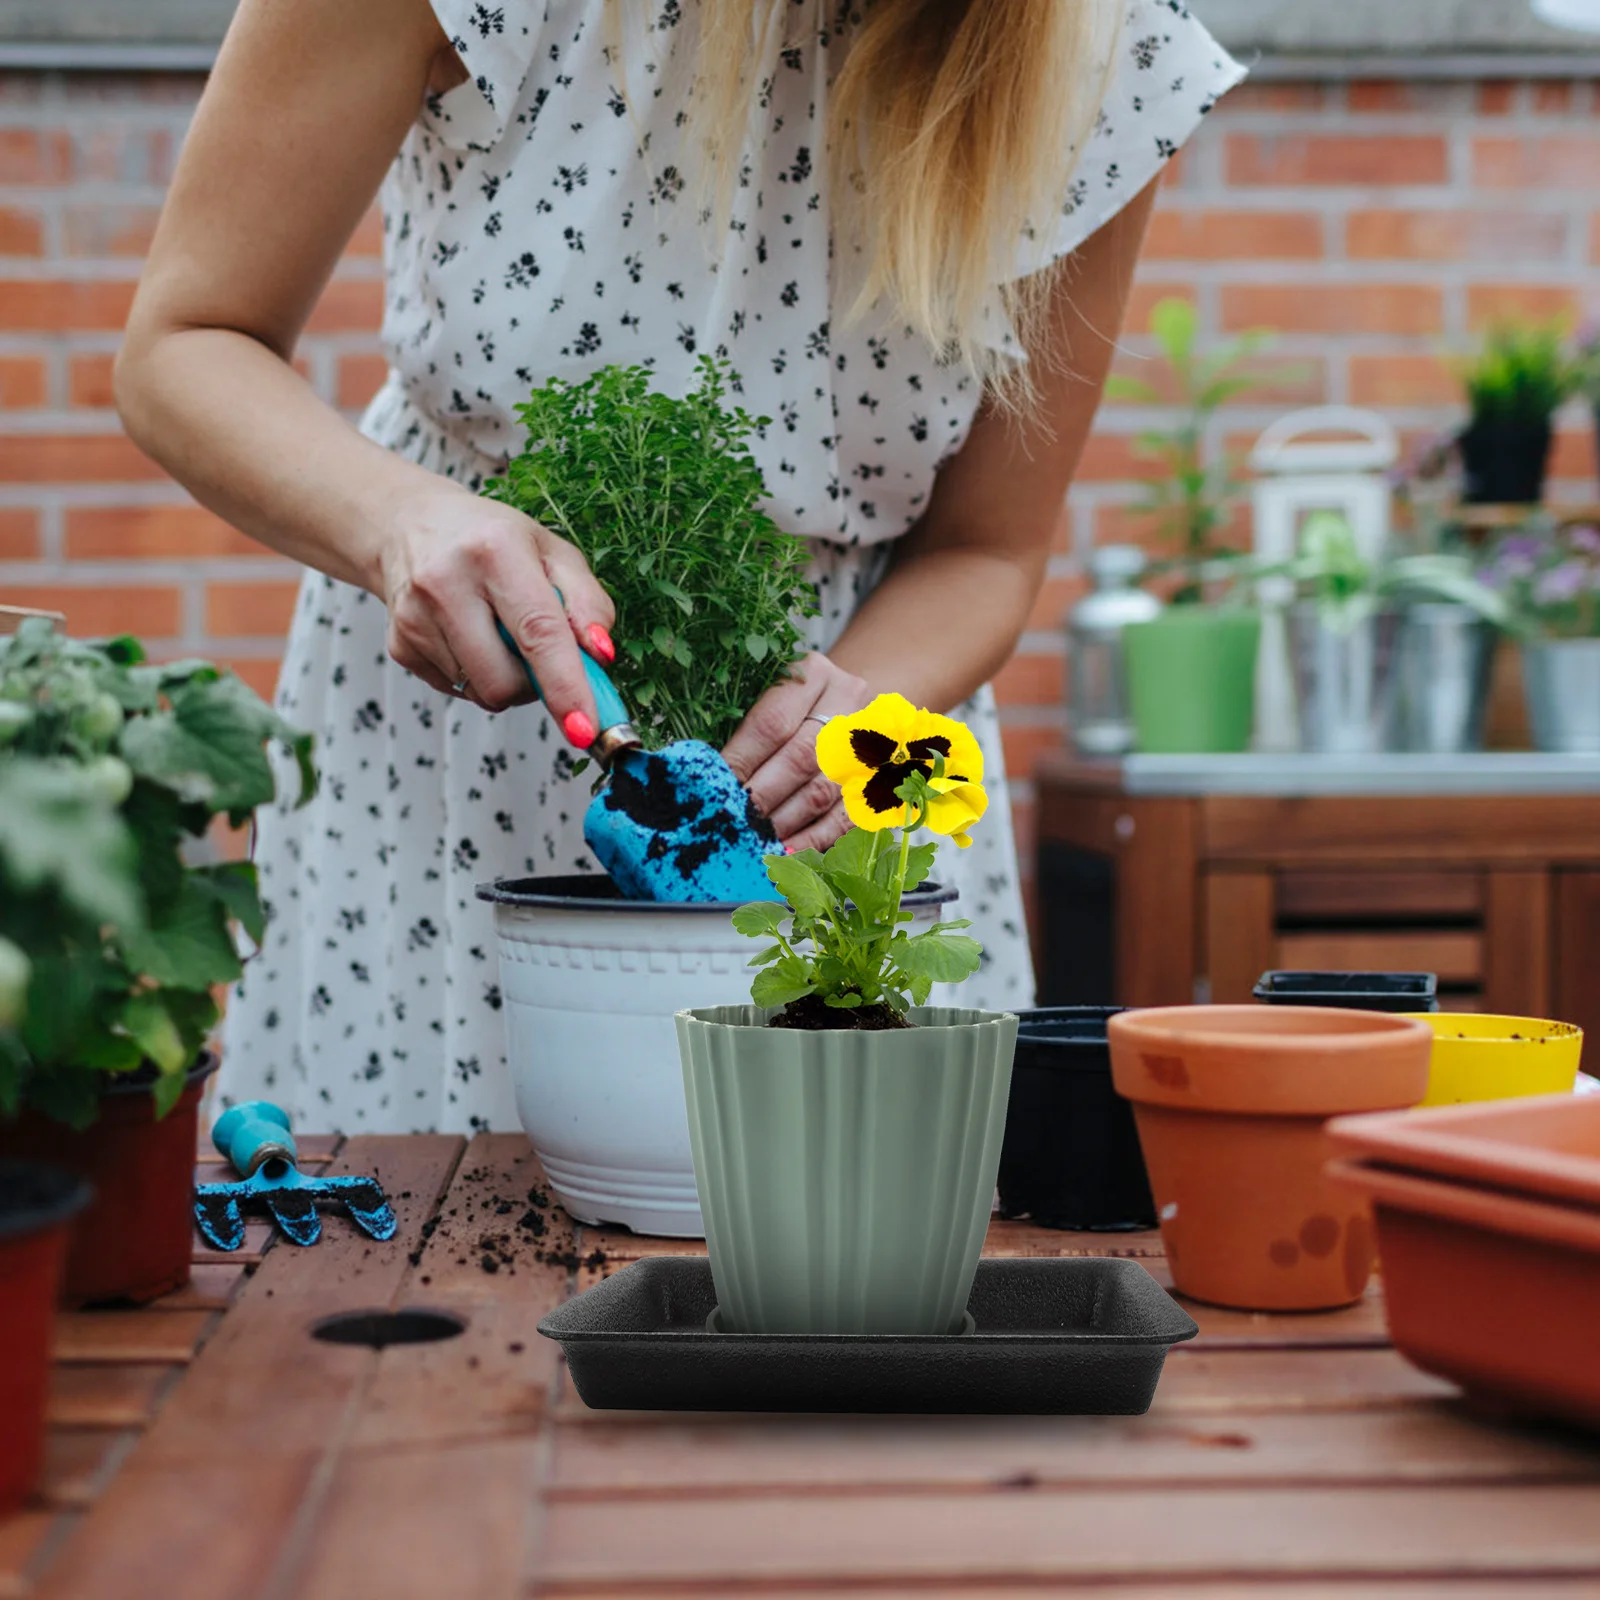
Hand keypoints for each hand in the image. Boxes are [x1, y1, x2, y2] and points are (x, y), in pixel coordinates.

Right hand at [376, 484, 615, 744]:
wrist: (411, 527)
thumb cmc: (494, 541)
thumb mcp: (553, 553)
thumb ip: (588, 603)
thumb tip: (602, 656)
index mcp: (495, 550)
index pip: (538, 631)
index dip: (565, 686)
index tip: (585, 729)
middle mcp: (447, 582)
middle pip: (504, 681)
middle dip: (535, 686)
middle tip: (538, 653)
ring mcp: (415, 617)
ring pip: (482, 693)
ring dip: (506, 679)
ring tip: (498, 633)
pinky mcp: (399, 645)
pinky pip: (458, 691)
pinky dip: (476, 676)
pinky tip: (469, 637)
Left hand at [721, 652, 870, 851]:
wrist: (845, 703)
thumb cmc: (788, 704)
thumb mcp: (764, 695)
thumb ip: (739, 729)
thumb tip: (706, 778)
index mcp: (813, 672)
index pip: (773, 723)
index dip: (742, 761)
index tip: (716, 790)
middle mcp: (849, 701)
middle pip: (802, 757)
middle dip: (762, 796)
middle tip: (733, 823)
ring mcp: (871, 739)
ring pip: (825, 789)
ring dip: (785, 822)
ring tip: (754, 841)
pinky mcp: (880, 777)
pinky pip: (847, 816)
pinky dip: (814, 838)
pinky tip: (787, 852)